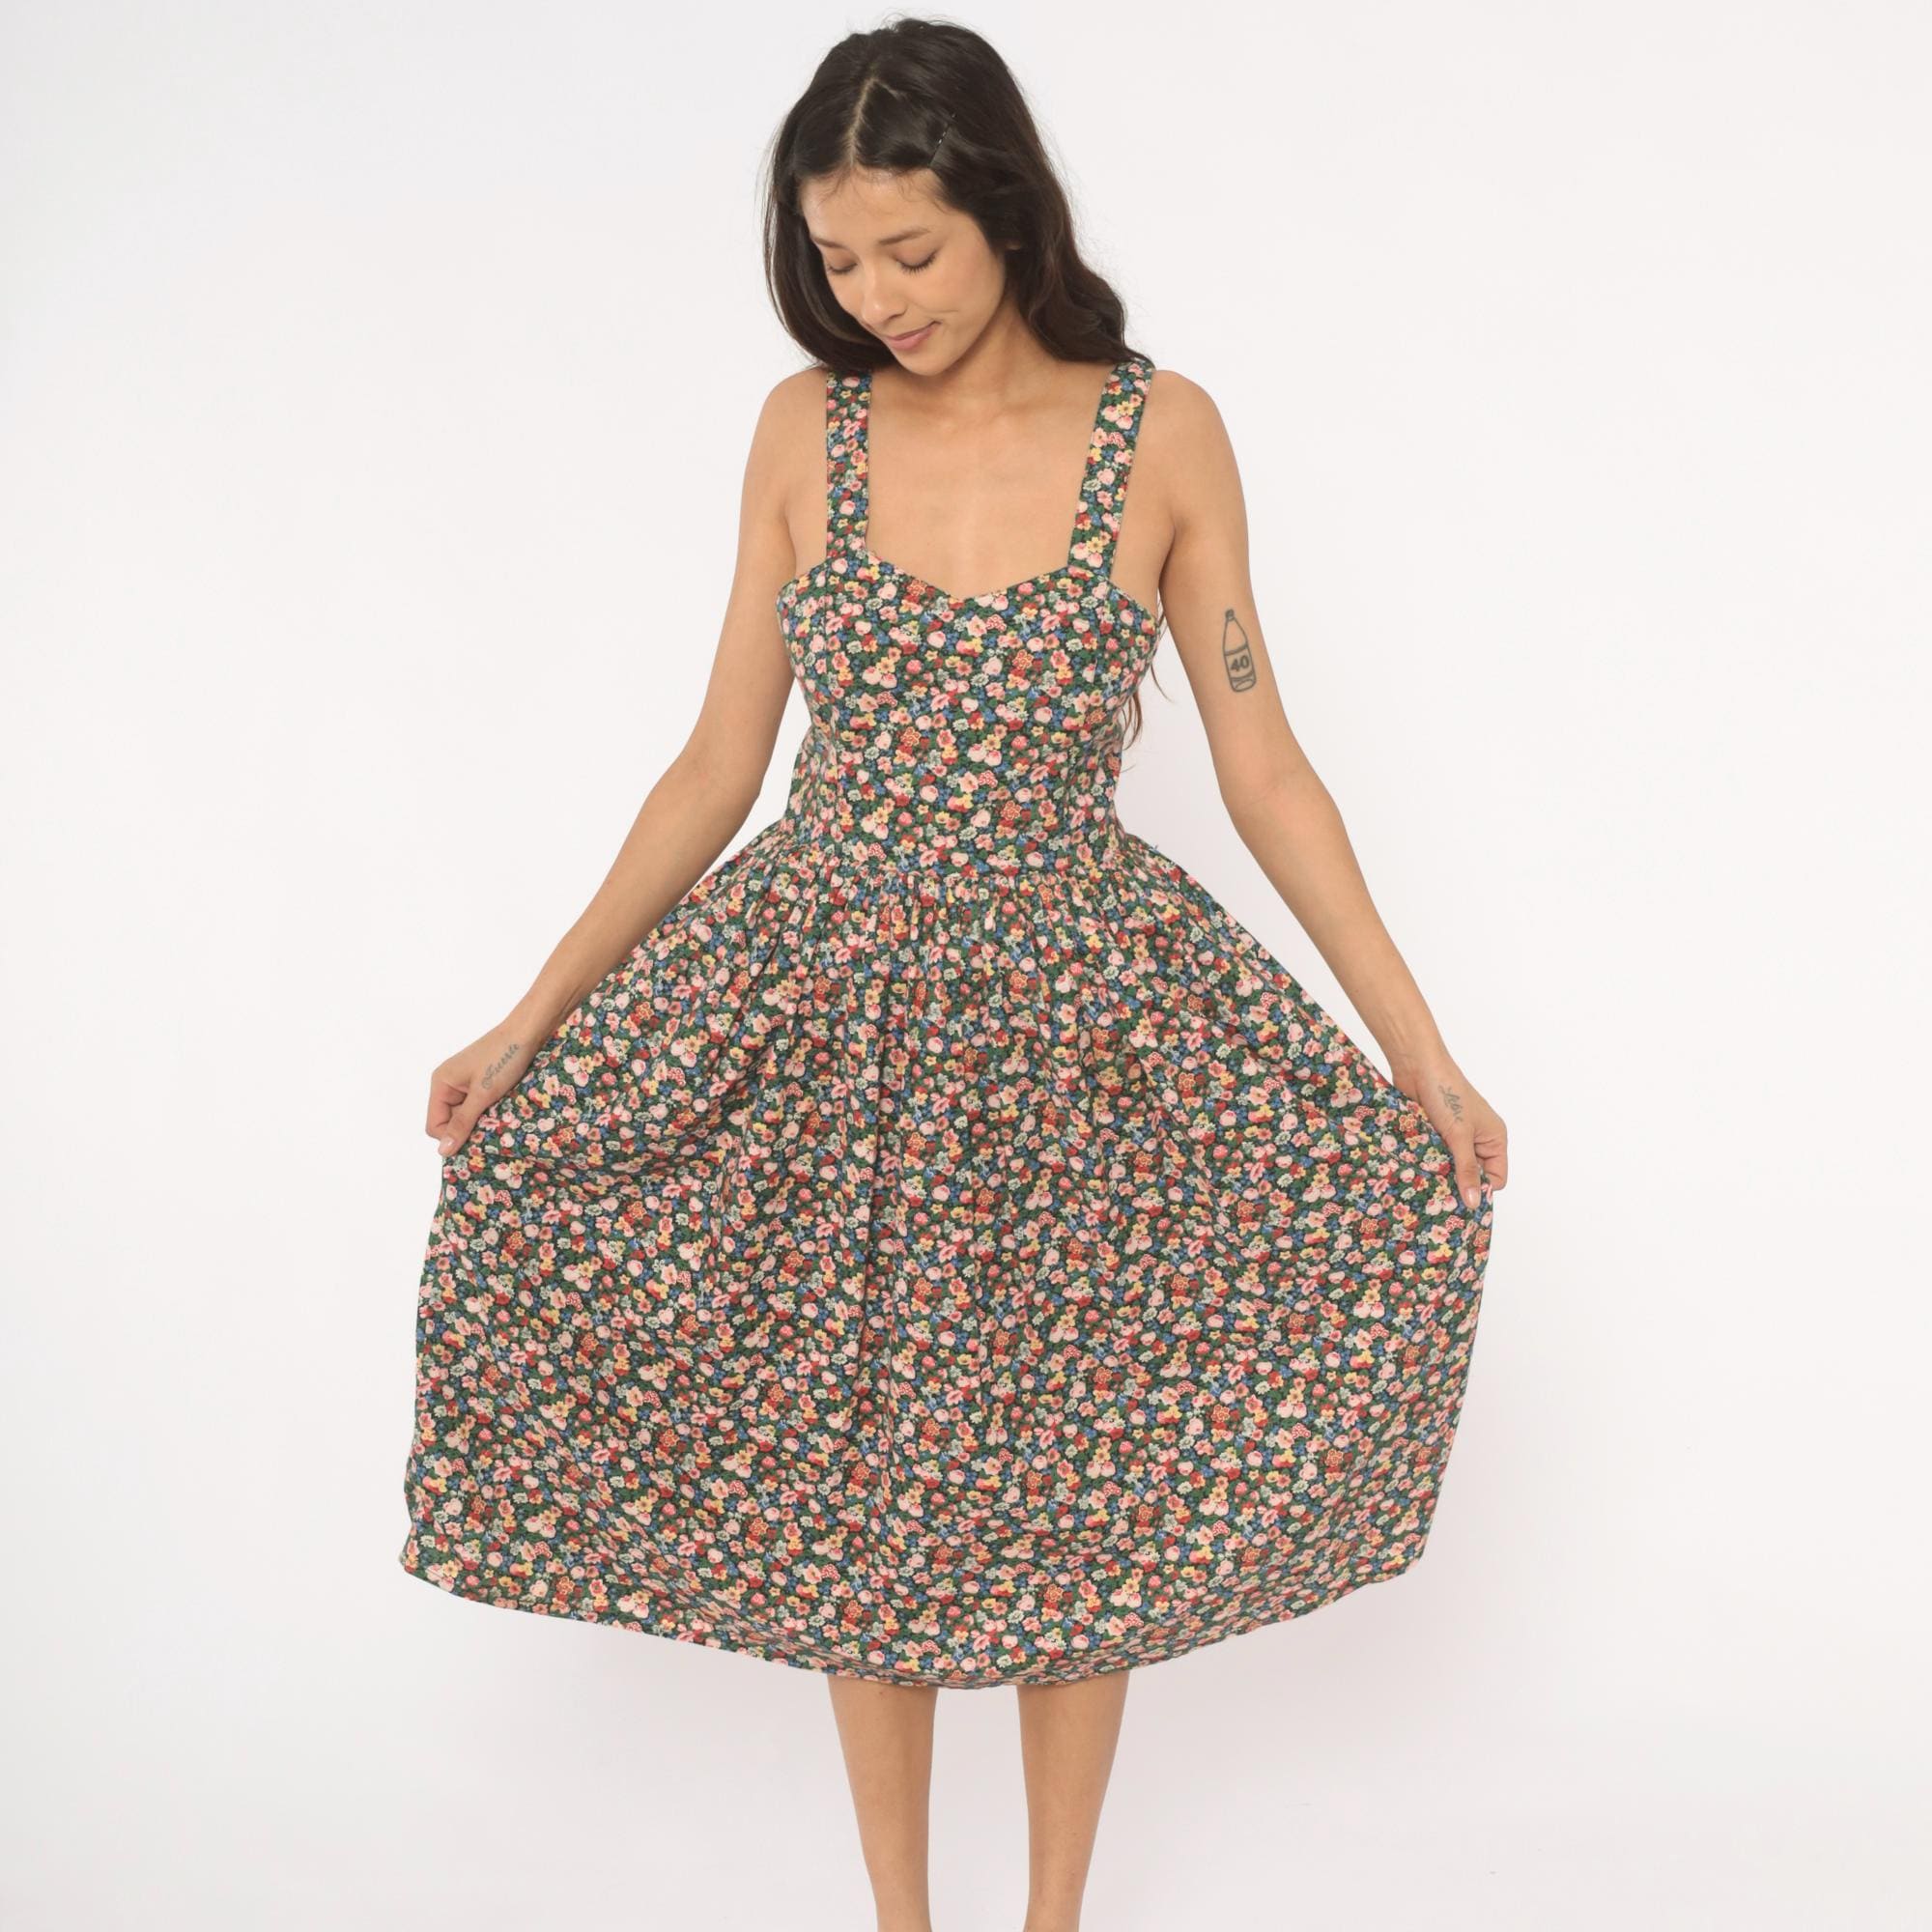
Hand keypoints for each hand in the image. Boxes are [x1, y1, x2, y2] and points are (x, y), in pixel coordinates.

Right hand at [425, 1020, 541, 1155]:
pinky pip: (480, 1107)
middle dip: (469, 1130)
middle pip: (451, 1122)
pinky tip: (504, 1113)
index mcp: (441, 1084)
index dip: (452, 1138)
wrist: (529, 1031)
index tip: (476, 1144)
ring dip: (482, 1122)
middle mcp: (449, 1084)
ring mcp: (466, 1084)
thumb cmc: (503, 1057)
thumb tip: (443, 1152)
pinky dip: (490, 1113)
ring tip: (500, 1120)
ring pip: (468, 1116)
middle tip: (492, 1133)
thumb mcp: (483, 1094)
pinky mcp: (483, 1083)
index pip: (434, 1125)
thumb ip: (463, 1123)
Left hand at [1391, 1055, 1506, 1211]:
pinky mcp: (1435, 1134)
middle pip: (1472, 1174)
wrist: (1417, 1066)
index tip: (1461, 1201)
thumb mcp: (1459, 1135)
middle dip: (1458, 1184)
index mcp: (1494, 1138)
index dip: (1481, 1190)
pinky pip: (1434, 1157)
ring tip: (1427, 1183)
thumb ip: (1466, 1169)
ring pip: (1451, 1167)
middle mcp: (1478, 1139)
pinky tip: (1417, 1170)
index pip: (1496, 1177)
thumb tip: (1475, 1202)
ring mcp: (1455, 1136)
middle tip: (1440, 1197)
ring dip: (1440, 1173)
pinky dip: (1427, 1162)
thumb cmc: (1446, 1093)